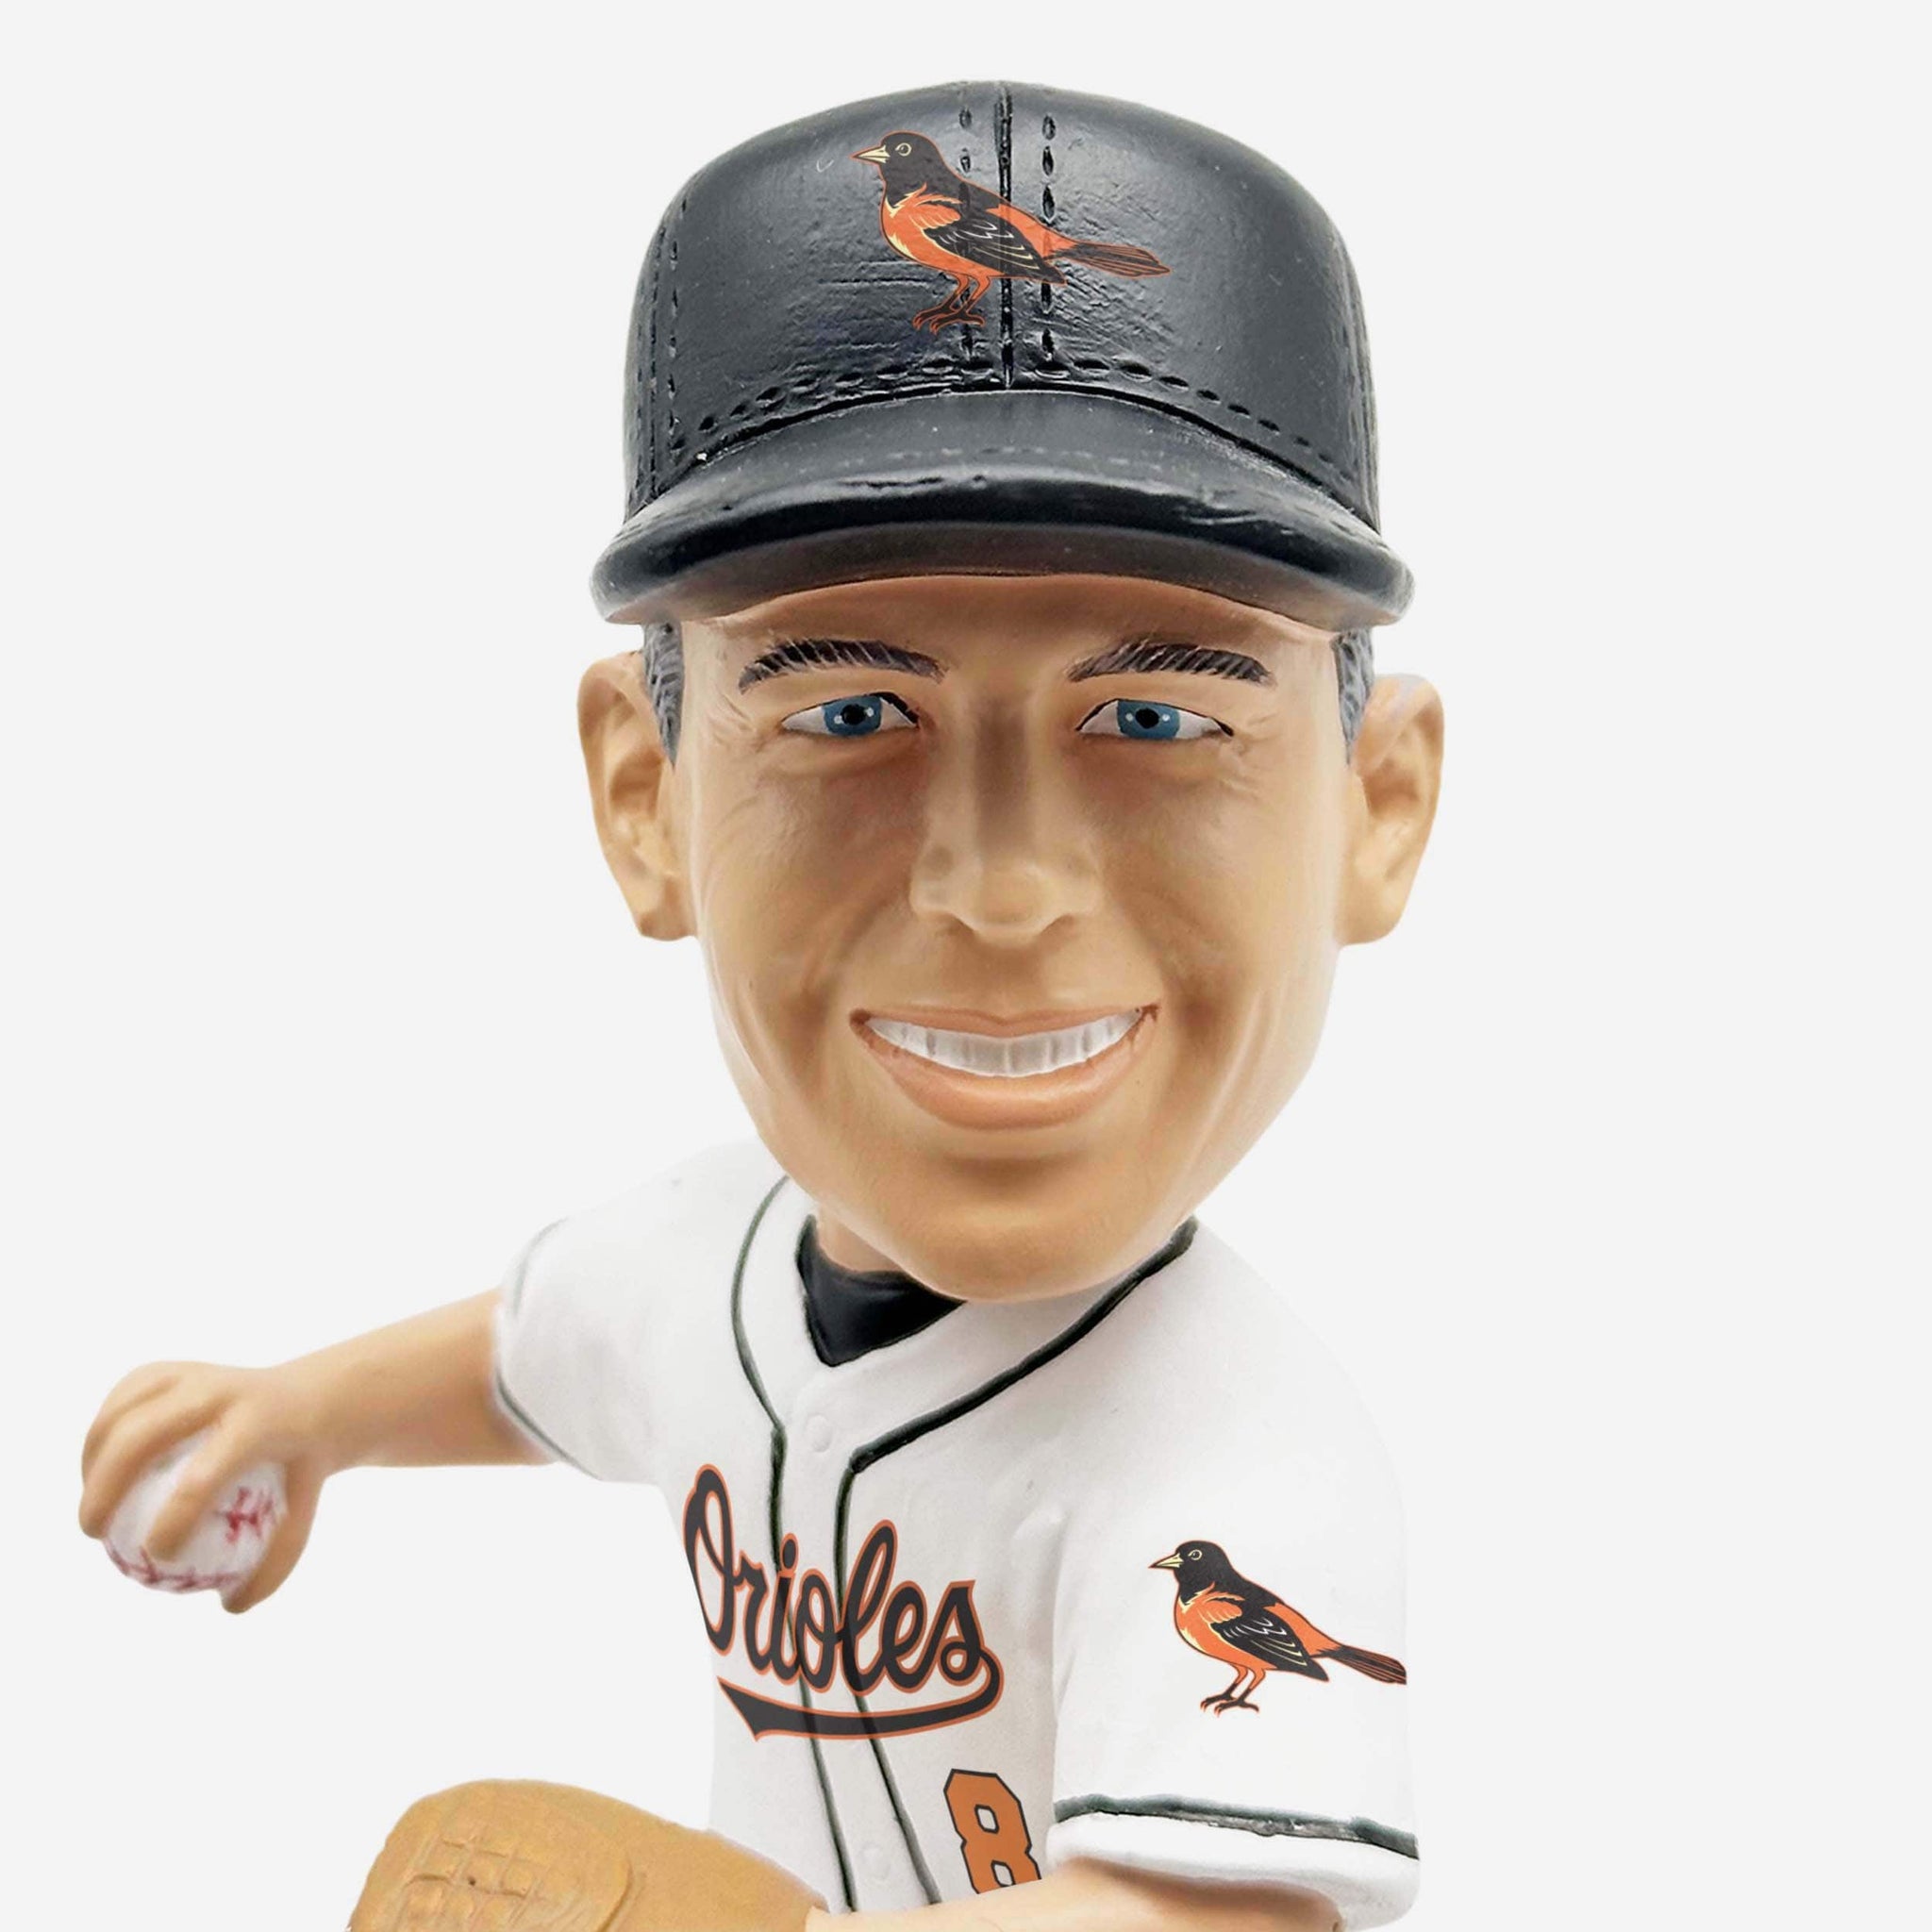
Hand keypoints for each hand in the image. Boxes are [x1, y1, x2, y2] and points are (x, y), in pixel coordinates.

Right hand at [79, 1359, 332, 1611]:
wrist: (307, 1398)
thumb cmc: (298, 1467)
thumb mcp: (303, 1512)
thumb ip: (273, 1564)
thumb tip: (229, 1607)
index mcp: (259, 1423)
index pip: (206, 1475)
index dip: (173, 1520)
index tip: (157, 1557)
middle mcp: (220, 1390)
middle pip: (142, 1435)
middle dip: (106, 1487)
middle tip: (95, 1534)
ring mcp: (190, 1373)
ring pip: (120, 1414)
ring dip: (91, 1465)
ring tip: (94, 1513)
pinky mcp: (165, 1370)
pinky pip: (117, 1405)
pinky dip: (97, 1441)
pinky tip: (97, 1481)